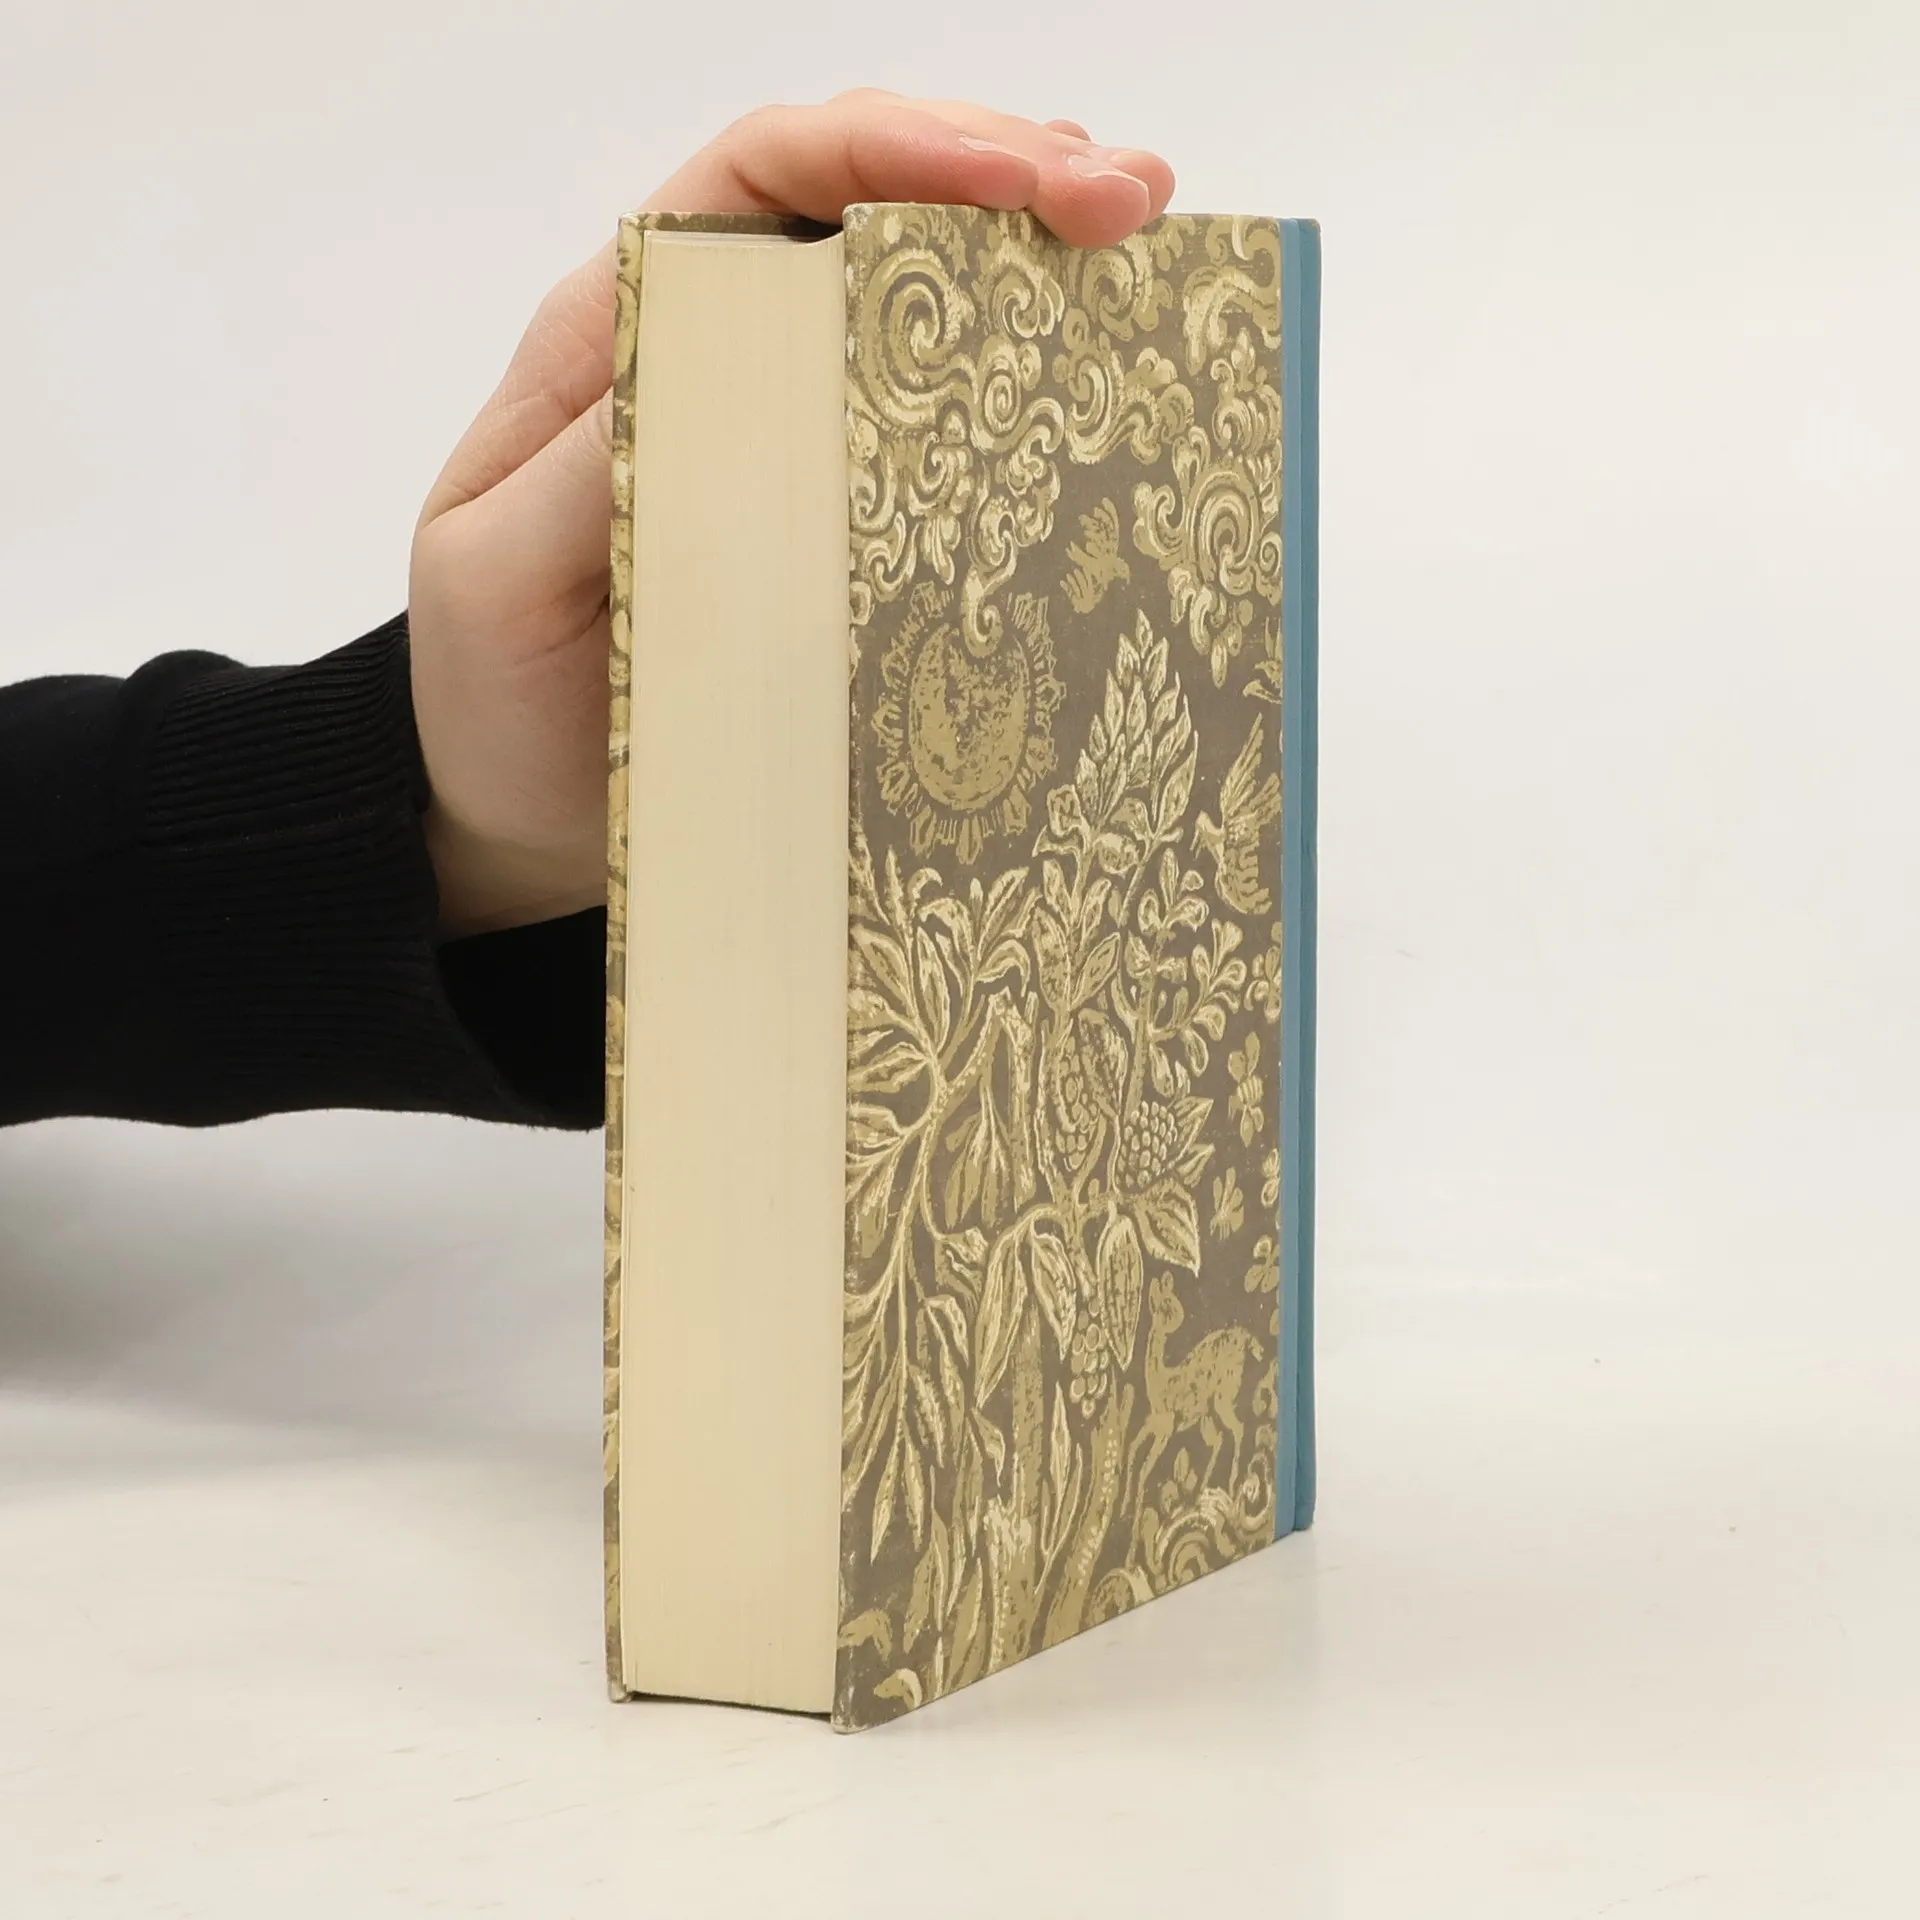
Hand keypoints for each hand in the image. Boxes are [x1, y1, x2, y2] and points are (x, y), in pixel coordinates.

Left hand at [408, 90, 1175, 935]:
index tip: (1016, 175)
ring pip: (908, 288)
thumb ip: (580, 477)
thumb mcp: (499, 581)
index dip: (894, 148)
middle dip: (1000, 168)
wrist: (513, 806)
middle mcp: (706, 351)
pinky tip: (1087, 351)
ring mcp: (774, 426)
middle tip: (1127, 200)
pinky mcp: (822, 509)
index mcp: (617, 332)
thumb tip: (696, 371)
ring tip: (1137, 234)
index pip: (761, 177)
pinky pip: (924, 414)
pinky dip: (1012, 366)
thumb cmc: (494, 694)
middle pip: (858, 201)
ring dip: (1027, 244)